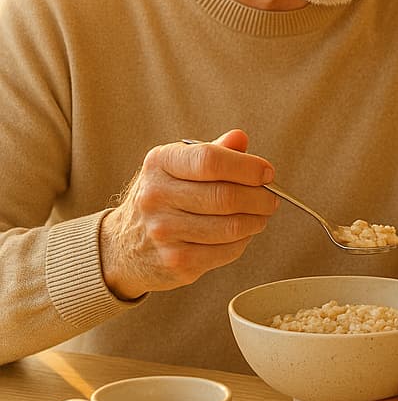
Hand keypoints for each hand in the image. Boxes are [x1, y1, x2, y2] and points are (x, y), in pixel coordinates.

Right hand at [99, 129, 277, 299]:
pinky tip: (241, 234)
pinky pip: (226, 251)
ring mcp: (163, 232)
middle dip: (260, 198)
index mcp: (160, 163)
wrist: (123, 245)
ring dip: (256, 221)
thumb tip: (240, 138)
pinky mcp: (176, 262)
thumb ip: (213, 151)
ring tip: (260, 215)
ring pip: (231, 227)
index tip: (267, 173)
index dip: (247, 167)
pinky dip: (243, 241)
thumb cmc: (164, 197)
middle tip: (271, 198)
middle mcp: (156, 196)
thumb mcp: (179, 166)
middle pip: (226, 197)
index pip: (211, 160)